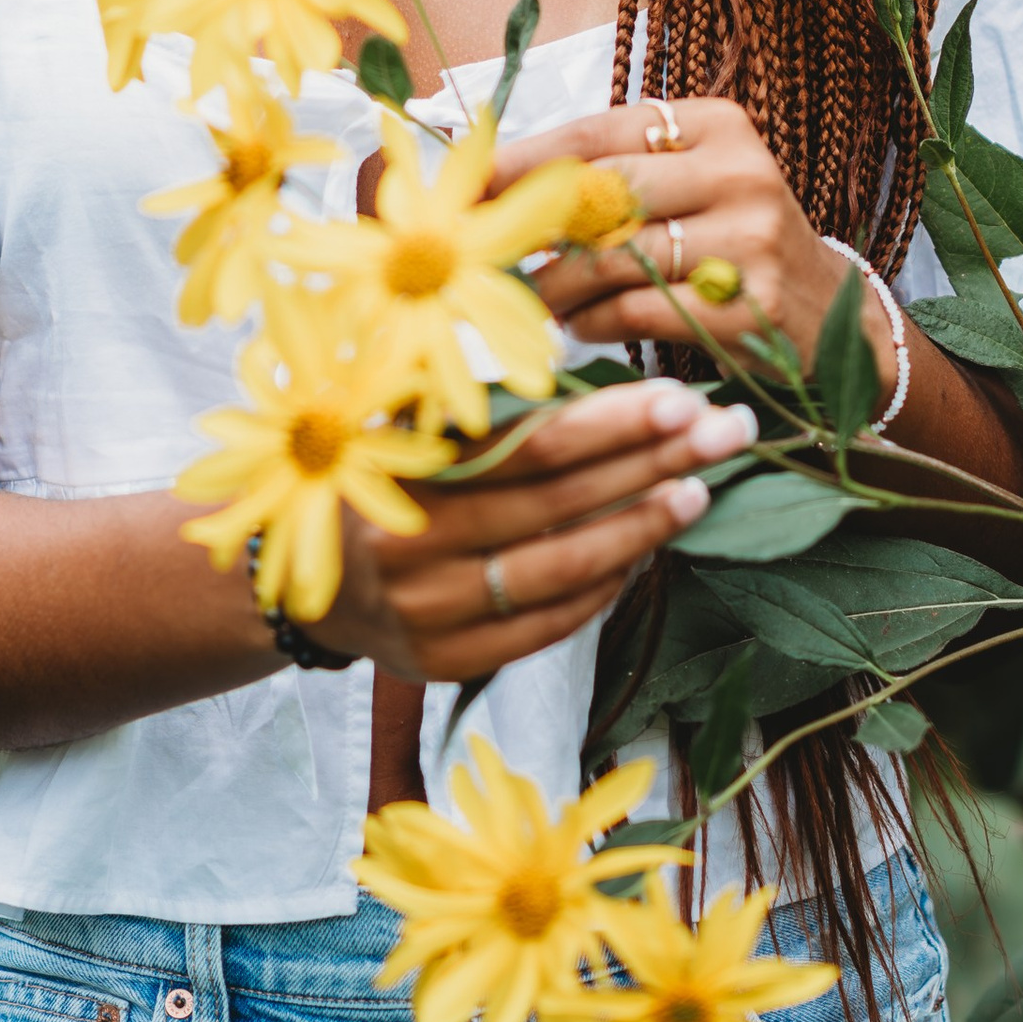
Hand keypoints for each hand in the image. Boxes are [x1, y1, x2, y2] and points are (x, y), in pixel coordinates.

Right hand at [314, 377, 756, 682]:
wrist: (299, 584)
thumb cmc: (364, 479)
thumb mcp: (389, 420)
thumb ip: (464, 398)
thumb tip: (568, 358)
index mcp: (399, 473)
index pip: (527, 448)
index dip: (610, 424)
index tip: (678, 398)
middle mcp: (413, 549)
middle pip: (558, 504)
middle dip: (651, 463)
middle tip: (723, 433)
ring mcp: (432, 615)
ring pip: (562, 570)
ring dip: (642, 528)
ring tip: (699, 491)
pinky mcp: (449, 662)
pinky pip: (547, 625)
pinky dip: (601, 587)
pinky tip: (643, 552)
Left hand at [491, 98, 896, 388]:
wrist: (831, 314)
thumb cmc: (734, 241)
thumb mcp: (693, 185)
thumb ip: (614, 175)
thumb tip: (495, 181)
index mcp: (718, 125)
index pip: (599, 134)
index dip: (524, 160)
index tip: (465, 181)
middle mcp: (740, 172)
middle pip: (605, 193)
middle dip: (532, 224)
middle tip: (480, 248)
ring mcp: (751, 240)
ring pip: (616, 259)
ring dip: (556, 284)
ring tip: (529, 296)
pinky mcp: (749, 307)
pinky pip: (640, 312)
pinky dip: (594, 321)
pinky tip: (579, 325)